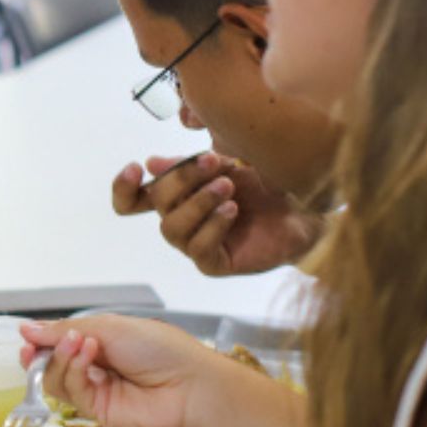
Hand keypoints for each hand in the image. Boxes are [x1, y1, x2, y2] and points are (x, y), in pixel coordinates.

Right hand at [19, 314, 230, 426]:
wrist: (189, 386)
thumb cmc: (160, 349)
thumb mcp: (109, 326)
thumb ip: (65, 330)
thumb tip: (27, 329)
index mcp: (101, 341)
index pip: (60, 341)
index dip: (42, 339)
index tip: (29, 335)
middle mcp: (95, 366)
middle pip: (51, 362)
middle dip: (42, 352)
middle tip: (35, 345)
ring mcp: (95, 389)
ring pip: (55, 378)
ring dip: (61, 357)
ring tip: (80, 343)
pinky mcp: (96, 410)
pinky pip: (70, 391)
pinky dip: (73, 370)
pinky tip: (89, 356)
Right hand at [112, 153, 322, 276]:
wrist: (303, 212)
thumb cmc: (263, 187)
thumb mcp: (225, 166)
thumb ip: (188, 165)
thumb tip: (152, 163)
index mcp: (175, 199)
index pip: (132, 201)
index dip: (124, 188)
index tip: (136, 169)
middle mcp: (179, 223)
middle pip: (156, 204)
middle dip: (182, 179)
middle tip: (213, 163)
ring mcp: (194, 245)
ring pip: (172, 228)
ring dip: (198, 202)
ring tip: (228, 187)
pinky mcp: (213, 264)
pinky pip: (198, 248)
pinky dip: (213, 225)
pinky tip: (233, 210)